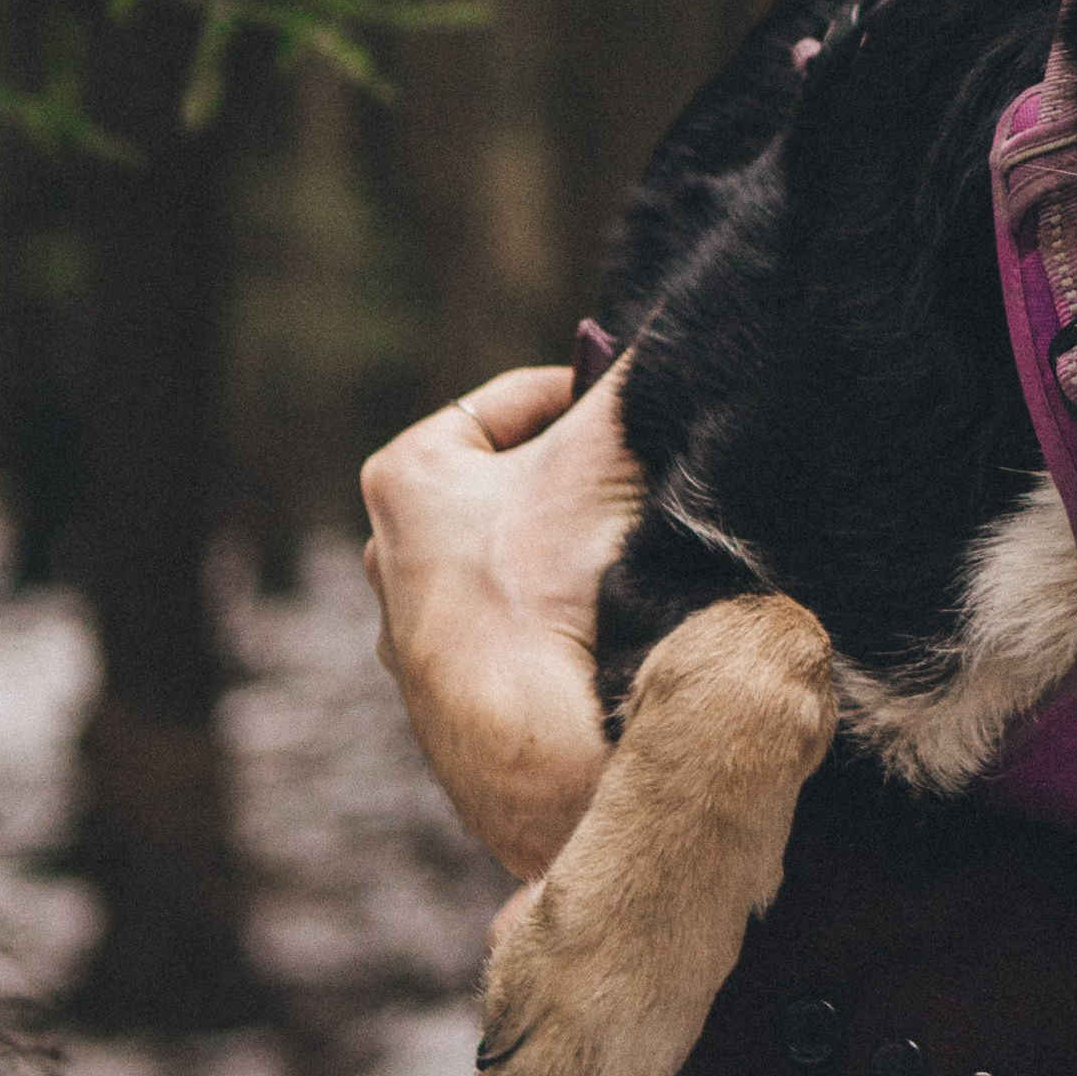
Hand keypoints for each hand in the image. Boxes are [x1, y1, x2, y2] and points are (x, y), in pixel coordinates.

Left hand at [361, 361, 639, 881]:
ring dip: (579, 556)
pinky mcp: (448, 708)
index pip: (520, 402)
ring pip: (521, 562)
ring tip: (639, 563)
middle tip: (648, 486)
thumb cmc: (550, 586)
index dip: (593, 398)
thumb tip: (686, 322)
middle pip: (519, 484)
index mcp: (407, 479)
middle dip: (584, 481)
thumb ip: (637, 376)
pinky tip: (614, 634)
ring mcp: (415, 642)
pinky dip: (567, 625)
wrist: (540, 754)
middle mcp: (390, 559)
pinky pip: (524, 635)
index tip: (641, 415)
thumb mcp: (605, 449)